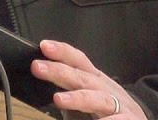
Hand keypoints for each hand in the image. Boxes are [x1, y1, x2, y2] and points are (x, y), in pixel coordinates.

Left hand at [31, 39, 147, 119]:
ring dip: (78, 98)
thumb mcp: (91, 97)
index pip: (79, 61)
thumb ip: (70, 93)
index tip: (44, 46)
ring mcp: (120, 106)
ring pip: (98, 99)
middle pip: (83, 77)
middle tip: (38, 67)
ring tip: (58, 99)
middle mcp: (107, 89)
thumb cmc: (112, 111)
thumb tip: (41, 89)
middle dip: (60, 71)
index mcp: (96, 81)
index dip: (63, 52)